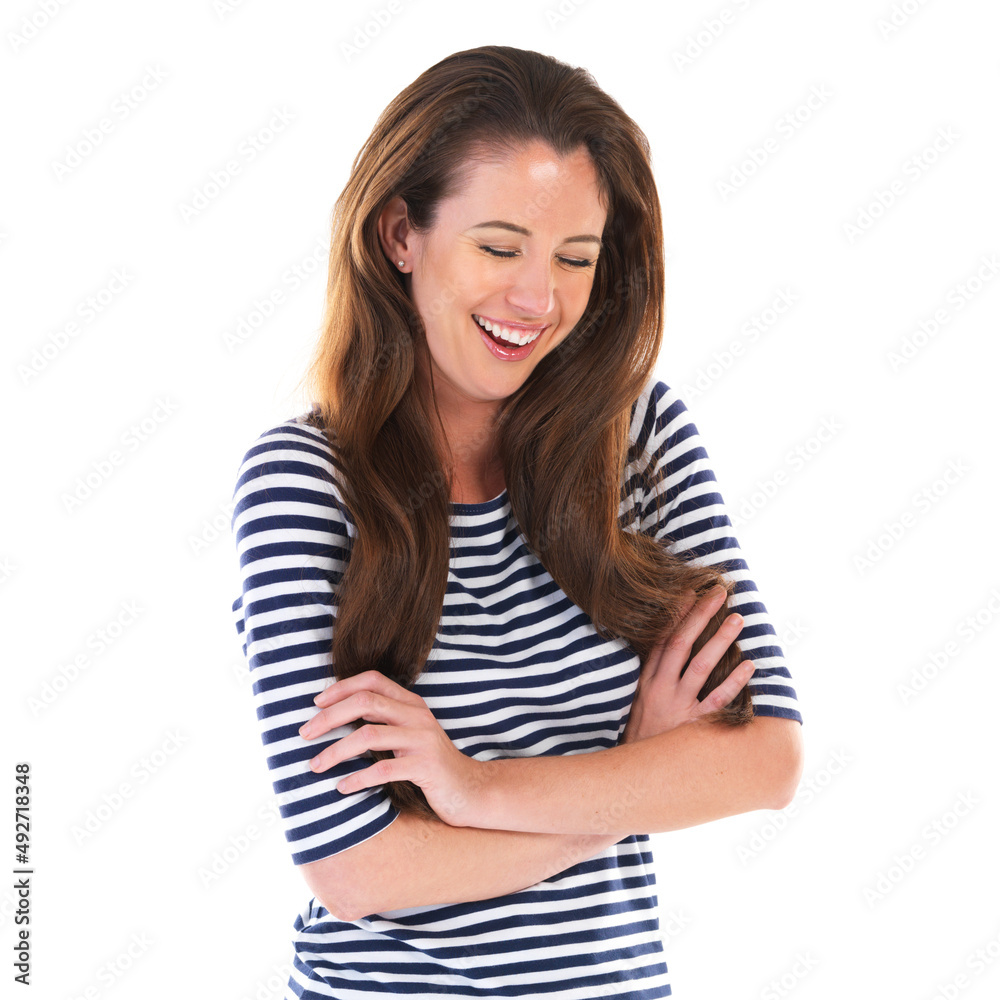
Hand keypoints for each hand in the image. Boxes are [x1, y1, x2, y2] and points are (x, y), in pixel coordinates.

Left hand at [298, 669, 482, 826]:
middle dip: (329, 717)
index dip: (341, 688)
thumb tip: (336, 718)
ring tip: (315, 765)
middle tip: (304, 735)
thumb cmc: (430, 764)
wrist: (470, 790)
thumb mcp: (409, 735)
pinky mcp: (425, 767)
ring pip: (369, 735)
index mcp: (411, 703)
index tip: (316, 704)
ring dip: (335, 751)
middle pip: (365, 702)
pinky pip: (383, 770)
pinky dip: (357, 778)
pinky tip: (342, 787)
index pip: (372, 680)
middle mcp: (416, 715)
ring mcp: (422, 740)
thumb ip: (384, 722)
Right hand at [621, 585, 755, 743]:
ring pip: (701, 665)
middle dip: (700, 616)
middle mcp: (661, 688)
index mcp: (647, 679)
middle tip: (719, 594)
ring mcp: (678, 705)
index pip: (663, 638)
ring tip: (737, 620)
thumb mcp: (638, 701)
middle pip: (681, 643)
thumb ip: (654, 677)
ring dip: (720, 640)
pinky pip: (717, 700)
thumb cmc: (641, 735)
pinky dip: (734, 682)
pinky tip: (750, 666)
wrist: (634, 774)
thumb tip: (670, 650)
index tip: (691, 592)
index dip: (677, 614)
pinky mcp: (694, 725)